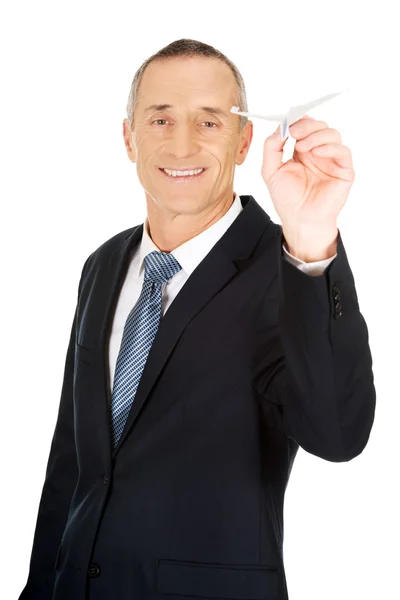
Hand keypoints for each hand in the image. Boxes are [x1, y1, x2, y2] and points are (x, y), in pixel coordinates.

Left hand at [261, 116, 354, 259]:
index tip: (287, 124)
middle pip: (319, 125)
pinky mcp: (344, 170)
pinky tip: (316, 153)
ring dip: (316, 135)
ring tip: (301, 148)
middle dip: (306, 125)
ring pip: (332, 133)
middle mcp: (319, 153)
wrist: (299, 220)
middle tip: (294, 133)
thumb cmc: (287, 199)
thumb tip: (279, 128)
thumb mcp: (270, 170)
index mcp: (303, 151)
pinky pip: (343, 151)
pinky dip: (329, 147)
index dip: (297, 121)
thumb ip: (271, 147)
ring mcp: (332, 160)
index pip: (305, 126)